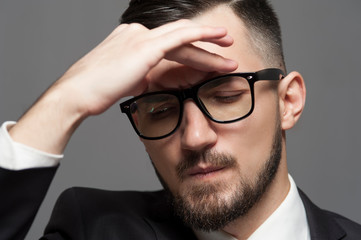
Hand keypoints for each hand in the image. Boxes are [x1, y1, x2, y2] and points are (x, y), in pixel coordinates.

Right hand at [55, 19, 237, 115]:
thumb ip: (139, 76)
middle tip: (225, 47)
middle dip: (205, 43)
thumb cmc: (96, 91)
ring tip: (229, 47)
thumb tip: (148, 80)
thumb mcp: (123, 81)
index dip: (189, 50)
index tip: (206, 58)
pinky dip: (202, 35)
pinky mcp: (145, 47)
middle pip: (179, 37)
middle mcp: (137, 34)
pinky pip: (181, 37)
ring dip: (209, 41)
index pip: (168, 43)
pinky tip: (219, 37)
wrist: (77, 93)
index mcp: (131, 41)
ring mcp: (141, 38)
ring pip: (184, 36)